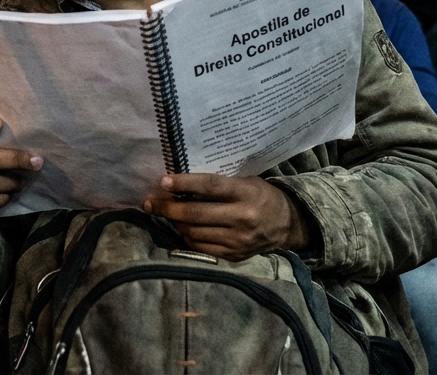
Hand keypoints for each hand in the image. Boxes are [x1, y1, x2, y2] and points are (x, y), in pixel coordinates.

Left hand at [143, 174, 309, 261]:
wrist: (287, 224)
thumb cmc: (260, 196)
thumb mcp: (246, 181)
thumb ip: (218, 184)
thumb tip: (179, 183)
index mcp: (246, 193)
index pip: (210, 186)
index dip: (184, 184)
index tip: (163, 181)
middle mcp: (242, 217)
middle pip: (196, 214)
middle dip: (167, 207)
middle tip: (149, 202)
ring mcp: (238, 240)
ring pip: (194, 232)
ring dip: (174, 222)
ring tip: (164, 213)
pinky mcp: (234, 255)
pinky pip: (200, 247)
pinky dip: (186, 237)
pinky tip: (180, 227)